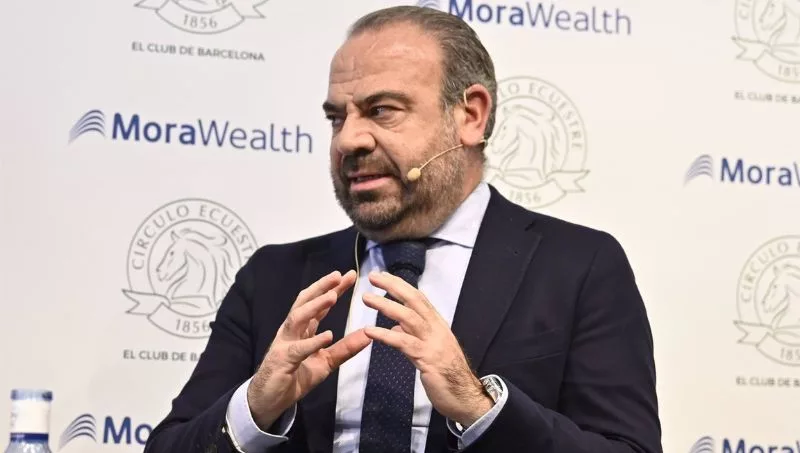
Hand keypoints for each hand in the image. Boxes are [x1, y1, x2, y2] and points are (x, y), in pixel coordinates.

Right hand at [247, 270, 371, 429]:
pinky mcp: (281, 360)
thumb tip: (368, 335)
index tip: (350, 275)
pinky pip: (298, 349)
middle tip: (339, 275)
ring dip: (315, 306)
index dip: (333, 289)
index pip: (318, 304)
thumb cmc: (295, 378)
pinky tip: (327, 335)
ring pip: (297, 318)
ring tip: (332, 296)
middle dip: (321, 287)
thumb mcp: (325, 362)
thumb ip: (344, 349)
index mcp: (303, 330)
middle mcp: (292, 331)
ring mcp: (284, 343)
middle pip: (305, 302)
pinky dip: (312, 342)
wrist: (269, 400)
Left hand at [362, 271, 493, 427]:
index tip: (383, 276)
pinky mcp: (427, 358)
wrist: (465, 397)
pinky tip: (369, 331)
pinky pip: (403, 343)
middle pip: (414, 300)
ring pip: (408, 317)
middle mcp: (436, 328)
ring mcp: (433, 342)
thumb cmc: (447, 375)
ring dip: (386, 305)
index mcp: (437, 325)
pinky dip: (385, 335)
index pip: (418, 298)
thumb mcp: (429, 350)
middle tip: (373, 277)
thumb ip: (413, 337)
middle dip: (393, 286)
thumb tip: (395, 328)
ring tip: (366, 299)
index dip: (400, 285)